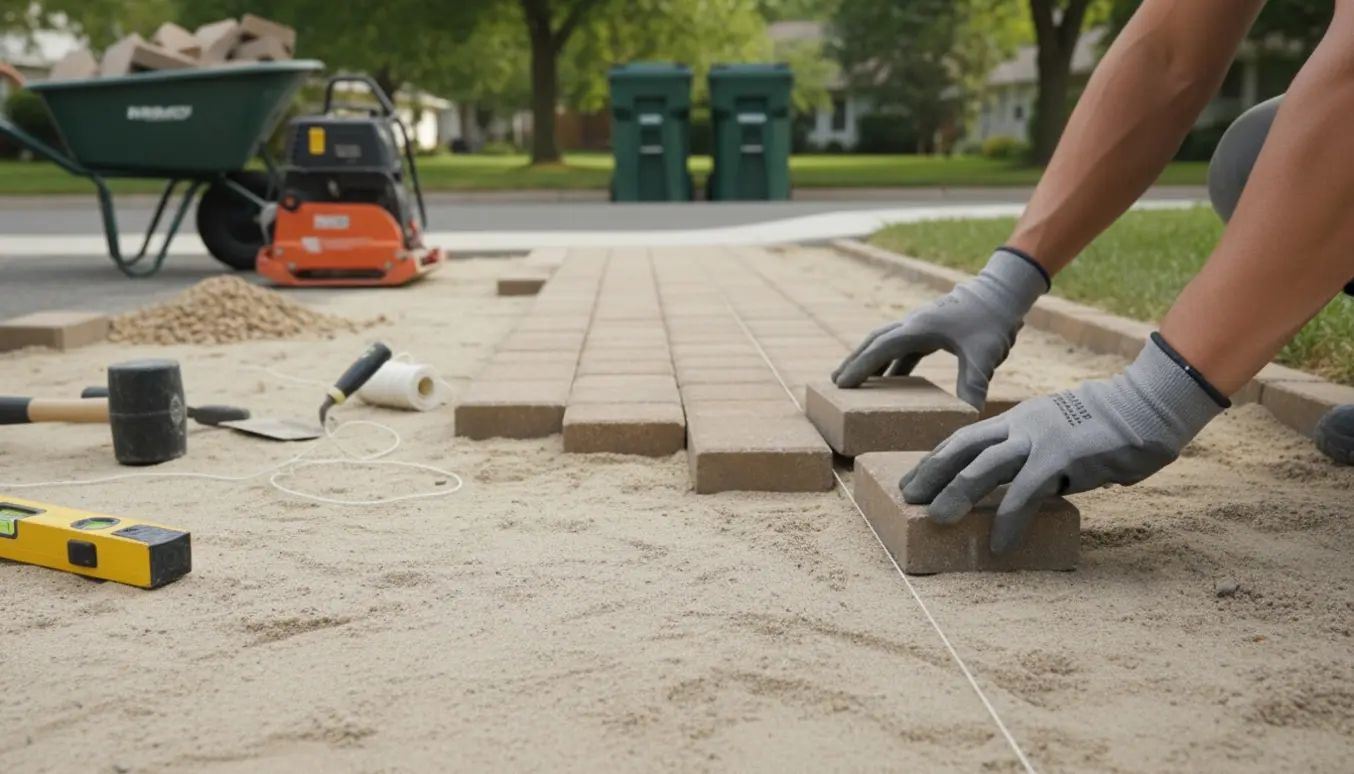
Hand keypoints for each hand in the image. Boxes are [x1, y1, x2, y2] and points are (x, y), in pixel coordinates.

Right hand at [832, 248, 1048, 410]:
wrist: (1003, 292)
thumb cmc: (992, 319)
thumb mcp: (984, 356)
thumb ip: (973, 385)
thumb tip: (968, 416)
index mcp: (918, 328)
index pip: (880, 348)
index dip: (859, 366)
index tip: (841, 383)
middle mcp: (913, 324)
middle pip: (874, 342)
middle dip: (854, 362)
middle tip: (836, 382)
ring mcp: (920, 324)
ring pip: (885, 343)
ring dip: (870, 361)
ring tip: (856, 381)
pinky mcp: (929, 328)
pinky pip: (902, 346)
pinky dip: (891, 362)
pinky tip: (892, 379)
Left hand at [899, 333, 1228, 554]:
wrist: (1149, 407)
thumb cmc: (1111, 428)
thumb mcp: (1062, 436)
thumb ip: (1038, 457)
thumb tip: (1024, 488)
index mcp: (1019, 419)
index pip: (966, 437)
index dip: (937, 458)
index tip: (914, 480)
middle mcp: (1022, 425)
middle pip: (964, 447)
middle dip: (932, 473)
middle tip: (907, 498)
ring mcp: (1041, 438)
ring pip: (985, 466)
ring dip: (957, 493)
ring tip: (936, 519)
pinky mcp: (1063, 456)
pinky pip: (1026, 492)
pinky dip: (1008, 520)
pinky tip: (998, 543)